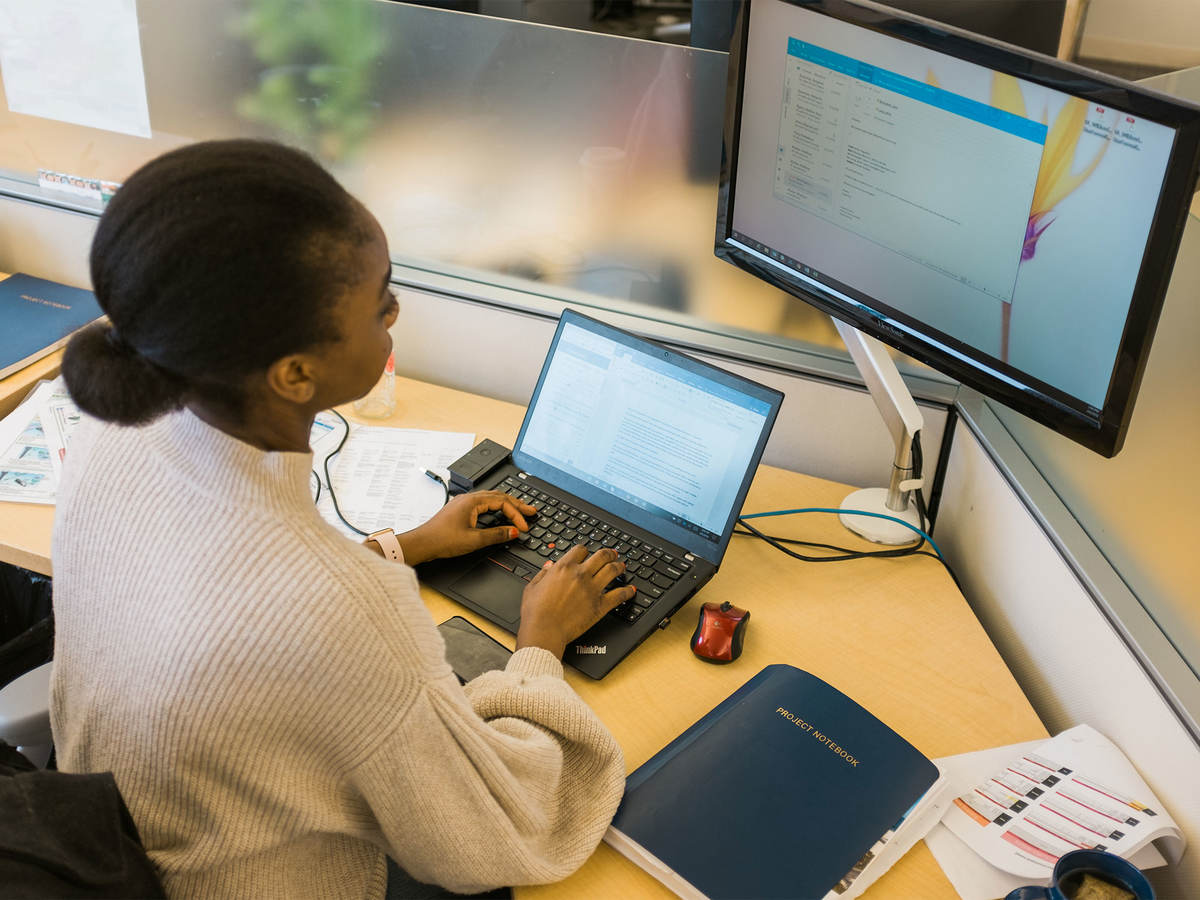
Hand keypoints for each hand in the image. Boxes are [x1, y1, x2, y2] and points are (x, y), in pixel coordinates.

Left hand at [394, 491, 536, 565]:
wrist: (421, 543)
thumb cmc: (441, 540)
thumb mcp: (474, 540)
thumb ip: (496, 535)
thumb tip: (513, 531)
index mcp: (473, 501)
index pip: (502, 503)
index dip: (516, 515)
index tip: (524, 527)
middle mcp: (468, 499)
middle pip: (499, 496)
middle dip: (517, 504)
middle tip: (532, 511)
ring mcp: (463, 504)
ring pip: (491, 499)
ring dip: (507, 505)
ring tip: (519, 511)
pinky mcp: (460, 511)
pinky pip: (483, 504)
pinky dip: (496, 508)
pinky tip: (499, 514)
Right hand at [516, 546, 636, 657]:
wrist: (544, 630)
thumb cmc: (535, 611)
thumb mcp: (532, 587)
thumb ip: (542, 574)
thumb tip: (549, 567)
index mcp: (564, 567)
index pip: (581, 550)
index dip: (585, 551)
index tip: (587, 554)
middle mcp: (581, 575)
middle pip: (602, 556)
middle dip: (609, 553)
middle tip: (612, 554)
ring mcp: (592, 589)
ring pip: (613, 570)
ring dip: (620, 566)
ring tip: (622, 566)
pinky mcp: (600, 605)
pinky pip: (619, 595)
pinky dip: (627, 591)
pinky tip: (631, 590)